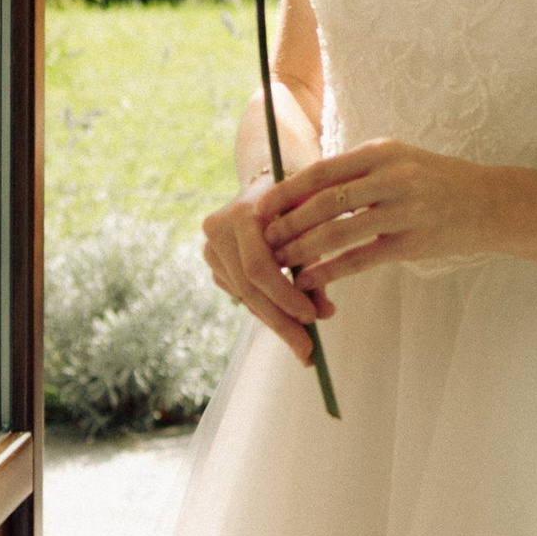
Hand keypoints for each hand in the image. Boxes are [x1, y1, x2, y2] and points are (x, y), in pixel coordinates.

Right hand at [201, 181, 330, 367]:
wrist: (269, 183)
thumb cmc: (300, 203)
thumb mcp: (313, 227)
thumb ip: (317, 266)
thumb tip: (325, 315)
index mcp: (243, 212)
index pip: (260, 267)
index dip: (286, 296)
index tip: (313, 319)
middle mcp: (218, 229)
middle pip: (249, 288)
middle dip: (281, 322)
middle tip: (307, 352)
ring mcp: (210, 247)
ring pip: (244, 296)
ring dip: (274, 321)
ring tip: (303, 344)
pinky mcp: (212, 261)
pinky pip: (241, 294)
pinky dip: (265, 310)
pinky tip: (285, 322)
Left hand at [258, 142, 508, 290]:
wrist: (490, 203)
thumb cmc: (436, 181)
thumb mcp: (399, 161)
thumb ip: (358, 172)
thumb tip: (304, 193)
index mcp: (382, 151)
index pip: (323, 171)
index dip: (287, 191)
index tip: (261, 207)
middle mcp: (392, 176)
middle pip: (325, 202)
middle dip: (288, 224)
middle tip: (264, 241)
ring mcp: (404, 209)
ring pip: (339, 231)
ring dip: (303, 250)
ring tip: (280, 264)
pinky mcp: (413, 242)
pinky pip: (361, 258)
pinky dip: (330, 269)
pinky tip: (310, 280)